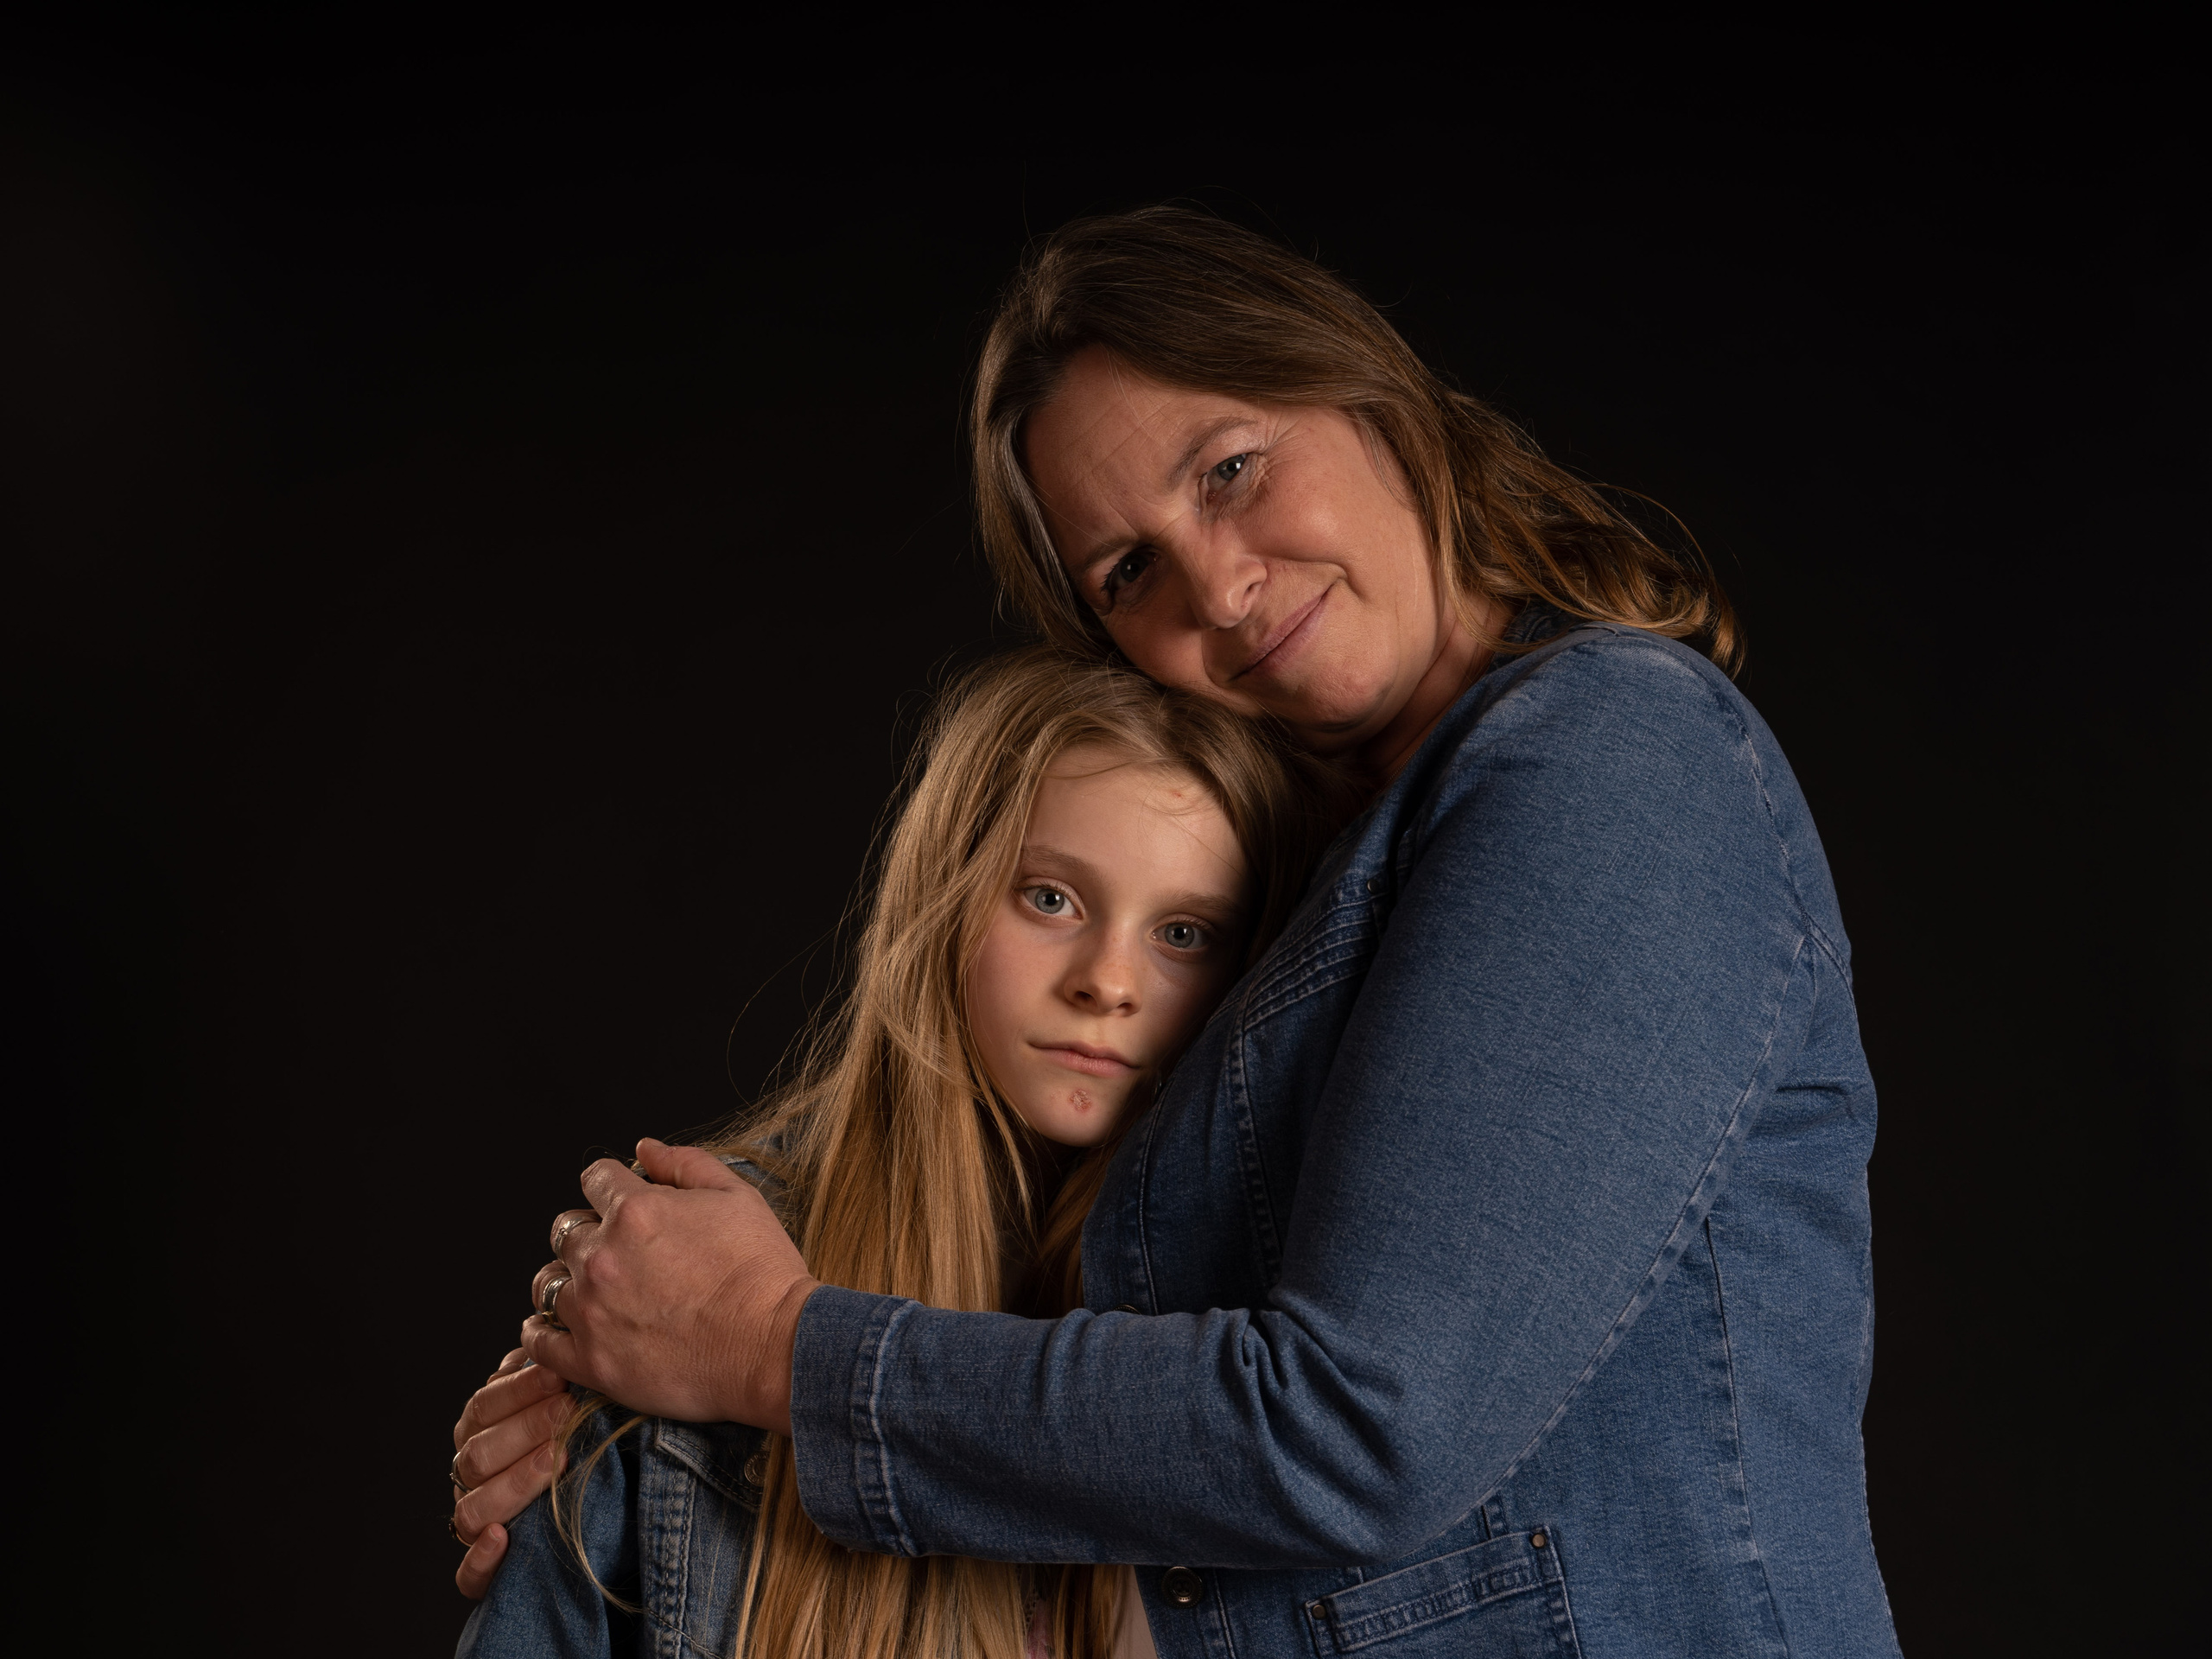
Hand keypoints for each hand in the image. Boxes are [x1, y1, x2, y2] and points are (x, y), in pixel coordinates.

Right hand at [449, 1348, 572, 1598]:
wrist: (598, 1511)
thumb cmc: (578, 1438)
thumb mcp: (561, 1404)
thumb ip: (552, 1380)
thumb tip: (561, 1347)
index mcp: (478, 1432)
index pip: (484, 1407)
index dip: (518, 1391)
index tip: (558, 1377)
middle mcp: (470, 1476)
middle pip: (478, 1454)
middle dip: (525, 1430)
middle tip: (567, 1412)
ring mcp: (474, 1523)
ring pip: (473, 1509)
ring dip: (514, 1483)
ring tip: (555, 1460)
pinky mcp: (484, 1572)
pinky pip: (468, 1575)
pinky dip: (482, 1559)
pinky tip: (502, 1539)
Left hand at [522, 1138, 817, 1434]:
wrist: (774, 1348)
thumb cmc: (762, 1273)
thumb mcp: (738, 1197)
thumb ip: (685, 1164)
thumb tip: (644, 1149)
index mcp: (636, 1210)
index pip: (595, 1179)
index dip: (611, 1186)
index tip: (622, 1201)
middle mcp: (603, 1257)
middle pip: (566, 1231)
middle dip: (588, 1233)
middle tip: (618, 1253)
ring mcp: (591, 1311)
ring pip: (547, 1283)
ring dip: (565, 1280)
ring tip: (589, 1292)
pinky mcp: (591, 1362)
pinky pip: (539, 1343)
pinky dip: (540, 1333)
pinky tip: (554, 1329)